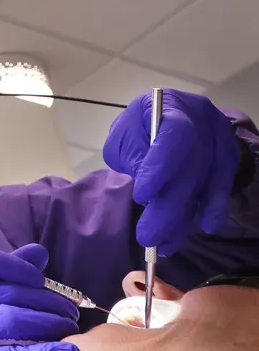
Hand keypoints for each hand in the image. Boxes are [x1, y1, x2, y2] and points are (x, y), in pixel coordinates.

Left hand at [103, 89, 239, 255]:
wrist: (159, 121)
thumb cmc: (136, 130)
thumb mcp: (123, 139)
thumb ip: (132, 158)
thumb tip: (150, 193)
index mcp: (170, 106)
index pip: (175, 134)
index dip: (161, 166)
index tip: (142, 196)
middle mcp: (202, 118)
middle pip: (191, 166)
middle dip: (168, 207)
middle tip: (148, 237)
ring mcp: (219, 138)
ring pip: (206, 181)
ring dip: (185, 217)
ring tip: (165, 245)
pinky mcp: (227, 157)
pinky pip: (221, 187)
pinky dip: (212, 210)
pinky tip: (203, 228)